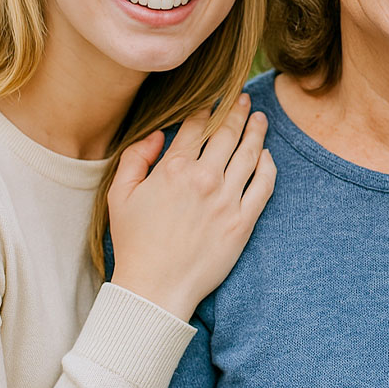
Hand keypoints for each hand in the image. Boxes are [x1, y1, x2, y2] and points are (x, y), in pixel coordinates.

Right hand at [107, 93, 275, 318]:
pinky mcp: (243, 221)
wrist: (155, 288)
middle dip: (237, 111)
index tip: (214, 101)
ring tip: (260, 118)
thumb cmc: (134, 243)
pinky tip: (267, 155)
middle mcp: (204, 179)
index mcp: (173, 169)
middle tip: (244, 99)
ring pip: (250, 153)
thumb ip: (135, 158)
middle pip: (228, 133)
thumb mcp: (120, 195)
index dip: (207, 109)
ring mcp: (226, 200)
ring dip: (256, 131)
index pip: (197, 126)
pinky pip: (264, 185)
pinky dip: (268, 165)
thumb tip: (156, 134)